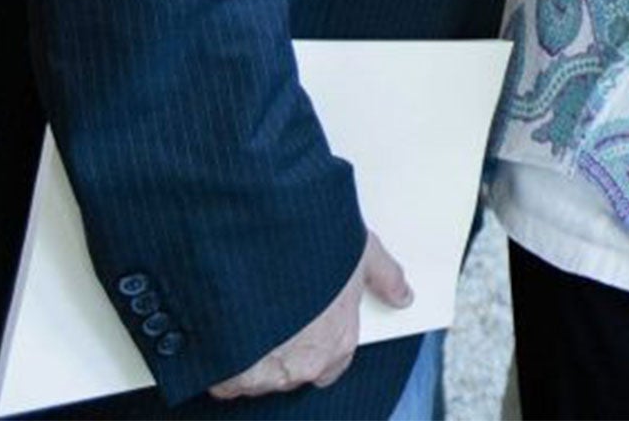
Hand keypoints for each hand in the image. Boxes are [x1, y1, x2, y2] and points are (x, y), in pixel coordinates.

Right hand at [209, 231, 410, 399]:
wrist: (256, 249)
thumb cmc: (312, 250)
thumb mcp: (360, 253)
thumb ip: (385, 277)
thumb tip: (404, 296)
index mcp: (338, 343)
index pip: (334, 362)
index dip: (321, 343)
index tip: (308, 324)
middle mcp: (304, 367)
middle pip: (294, 370)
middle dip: (286, 348)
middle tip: (276, 313)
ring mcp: (264, 375)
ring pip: (258, 375)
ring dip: (254, 355)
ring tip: (250, 313)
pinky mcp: (227, 377)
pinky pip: (226, 378)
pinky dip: (225, 359)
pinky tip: (227, 326)